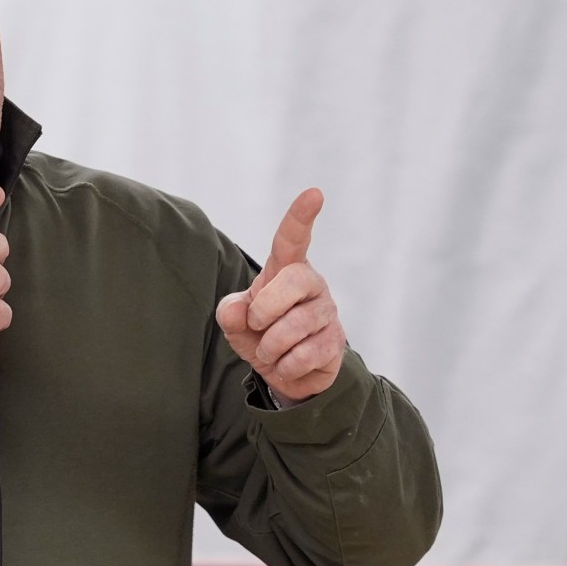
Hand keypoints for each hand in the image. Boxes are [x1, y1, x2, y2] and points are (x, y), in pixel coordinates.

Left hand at [217, 189, 345, 404]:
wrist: (284, 372)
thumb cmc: (260, 333)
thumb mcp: (236, 321)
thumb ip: (231, 311)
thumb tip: (238, 310)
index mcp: (286, 270)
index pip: (292, 240)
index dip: (300, 217)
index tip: (314, 194)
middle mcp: (312, 284)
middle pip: (293, 282)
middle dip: (265, 309)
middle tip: (256, 325)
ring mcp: (327, 312)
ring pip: (294, 326)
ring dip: (270, 346)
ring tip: (271, 350)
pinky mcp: (335, 342)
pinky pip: (304, 355)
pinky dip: (285, 365)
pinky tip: (287, 363)